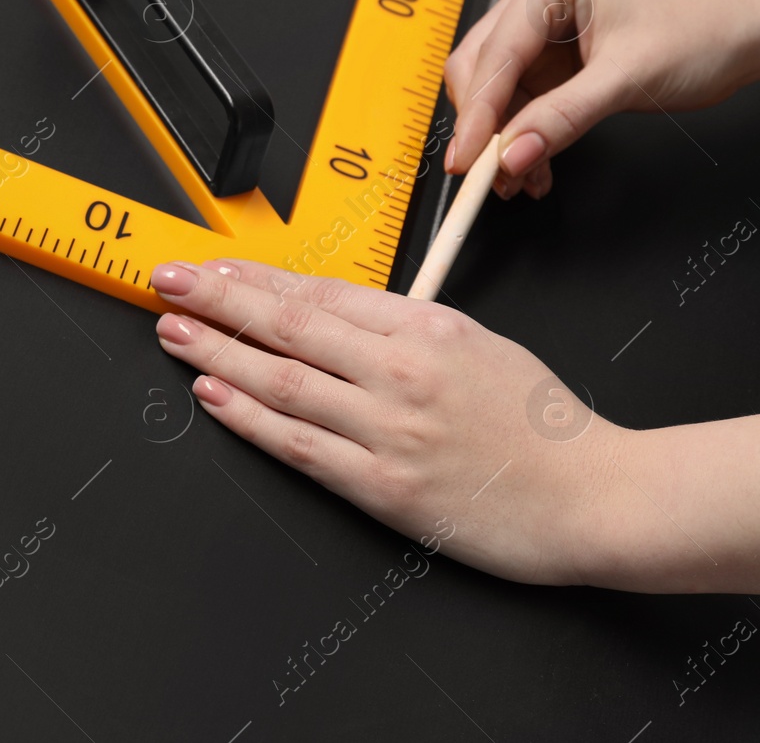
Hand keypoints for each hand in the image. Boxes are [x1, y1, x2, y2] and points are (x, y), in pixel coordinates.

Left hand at [151, 258, 630, 584]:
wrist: (595, 496)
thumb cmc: (541, 424)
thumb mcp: (478, 344)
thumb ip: (403, 327)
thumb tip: (328, 312)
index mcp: (427, 327)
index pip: (320, 291)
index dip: (255, 277)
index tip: (212, 266)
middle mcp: (402, 371)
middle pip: (289, 323)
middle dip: (218, 298)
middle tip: (167, 281)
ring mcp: (390, 429)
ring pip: (282, 379)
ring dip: (216, 351)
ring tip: (171, 330)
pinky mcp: (384, 486)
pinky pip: (299, 445)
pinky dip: (248, 415)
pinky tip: (212, 391)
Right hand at [443, 0, 759, 198]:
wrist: (741, 28)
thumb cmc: (700, 30)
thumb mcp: (629, 79)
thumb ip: (563, 119)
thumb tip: (511, 156)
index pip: (495, 55)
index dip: (477, 114)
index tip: (467, 162)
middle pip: (480, 68)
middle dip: (484, 126)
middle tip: (490, 176)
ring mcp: (539, 22)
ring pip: (493, 87)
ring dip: (502, 135)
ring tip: (521, 178)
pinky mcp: (547, 50)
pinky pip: (518, 96)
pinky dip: (521, 131)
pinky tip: (534, 160)